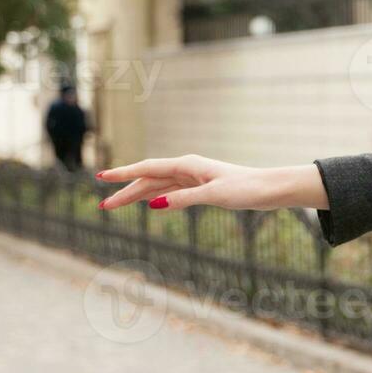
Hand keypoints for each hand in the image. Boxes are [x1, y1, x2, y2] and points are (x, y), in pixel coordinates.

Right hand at [95, 155, 314, 211]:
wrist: (270, 189)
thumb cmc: (246, 188)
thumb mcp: (214, 195)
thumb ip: (184, 199)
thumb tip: (154, 205)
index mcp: (188, 165)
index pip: (147, 168)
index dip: (123, 174)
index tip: (101, 178)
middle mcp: (188, 169)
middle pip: (149, 179)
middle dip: (125, 192)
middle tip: (103, 207)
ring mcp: (194, 178)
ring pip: (158, 187)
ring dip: (137, 196)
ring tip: (115, 206)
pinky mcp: (203, 188)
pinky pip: (173, 192)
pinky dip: (158, 198)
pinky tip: (150, 204)